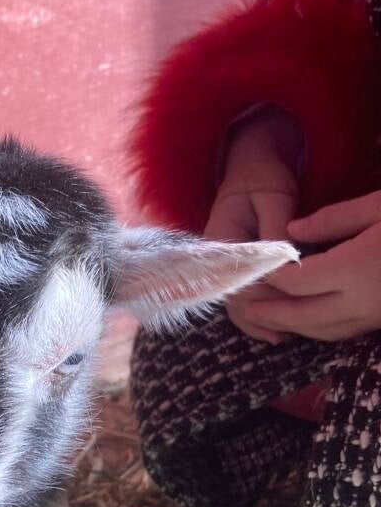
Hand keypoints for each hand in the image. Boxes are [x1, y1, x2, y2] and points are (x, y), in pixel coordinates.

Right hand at [203, 106, 301, 341]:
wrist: (248, 171)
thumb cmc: (260, 179)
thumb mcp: (272, 195)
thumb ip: (275, 227)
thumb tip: (285, 259)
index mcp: (219, 240)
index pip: (238, 279)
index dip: (265, 293)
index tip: (290, 299)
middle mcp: (214, 260)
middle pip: (234, 300)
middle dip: (262, 315)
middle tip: (292, 327)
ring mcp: (220, 269)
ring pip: (234, 307)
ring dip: (258, 323)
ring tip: (283, 336)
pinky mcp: (230, 273)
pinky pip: (238, 303)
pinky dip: (254, 318)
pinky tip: (273, 331)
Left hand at [244, 192, 380, 340]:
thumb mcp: (380, 207)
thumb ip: (333, 219)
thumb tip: (292, 230)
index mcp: (356, 267)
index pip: (297, 281)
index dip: (271, 277)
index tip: (254, 269)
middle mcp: (362, 301)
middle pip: (302, 315)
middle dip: (270, 313)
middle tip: (245, 308)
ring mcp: (374, 317)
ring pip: (322, 331)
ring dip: (291, 325)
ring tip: (267, 317)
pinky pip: (342, 332)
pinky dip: (317, 328)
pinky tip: (305, 319)